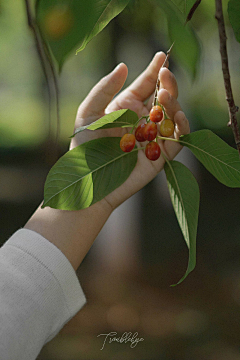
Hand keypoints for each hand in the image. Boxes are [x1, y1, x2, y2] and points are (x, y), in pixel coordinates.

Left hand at [70, 52, 189, 209]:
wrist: (88, 182)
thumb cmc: (84, 148)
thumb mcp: (88, 114)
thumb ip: (104, 89)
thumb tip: (123, 66)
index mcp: (126, 108)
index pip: (145, 85)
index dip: (154, 70)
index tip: (161, 54)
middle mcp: (142, 121)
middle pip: (162, 98)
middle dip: (167, 83)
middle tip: (165, 73)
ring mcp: (152, 138)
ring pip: (172, 116)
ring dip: (173, 102)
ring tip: (163, 96)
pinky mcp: (160, 156)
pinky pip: (178, 139)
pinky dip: (182, 127)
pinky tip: (177, 116)